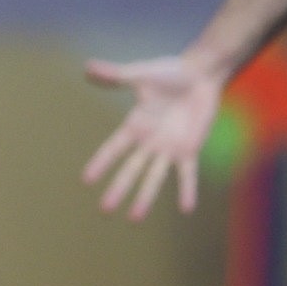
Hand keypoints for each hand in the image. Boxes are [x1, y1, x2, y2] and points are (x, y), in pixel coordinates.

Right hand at [80, 54, 225, 219]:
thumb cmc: (169, 73)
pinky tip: (186, 209)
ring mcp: (169, 148)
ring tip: (134, 218)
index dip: (100, 163)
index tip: (86, 180)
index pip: (113, 149)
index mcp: (134, 125)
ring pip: (154, 177)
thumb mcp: (140, 74)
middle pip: (130, 170)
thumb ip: (116, 75)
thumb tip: (87, 67)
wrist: (200, 76)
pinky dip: (187, 190)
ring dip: (145, 197)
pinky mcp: (190, 149)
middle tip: (105, 210)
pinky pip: (187, 174)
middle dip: (118, 189)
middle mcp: (148, 141)